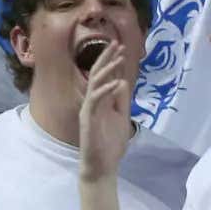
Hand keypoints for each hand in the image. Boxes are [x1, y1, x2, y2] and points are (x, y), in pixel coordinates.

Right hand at [79, 41, 134, 179]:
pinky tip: (117, 82)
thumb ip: (121, 100)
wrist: (102, 166)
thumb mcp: (121, 118)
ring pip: (95, 84)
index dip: (112, 62)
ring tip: (119, 58)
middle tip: (117, 43)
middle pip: (97, 75)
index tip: (122, 48)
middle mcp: (92, 103)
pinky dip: (106, 90)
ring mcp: (88, 110)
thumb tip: (123, 81)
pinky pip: (95, 100)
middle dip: (107, 58)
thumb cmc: (110, 145)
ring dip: (107, 69)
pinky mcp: (88, 119)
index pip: (105, 77)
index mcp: (100, 102)